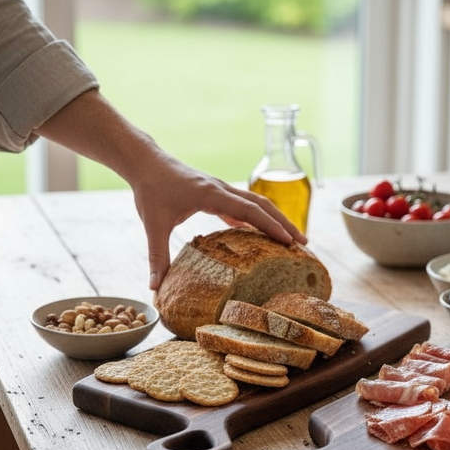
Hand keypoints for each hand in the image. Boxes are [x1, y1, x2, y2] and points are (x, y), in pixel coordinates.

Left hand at [130, 152, 306, 289]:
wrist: (145, 162)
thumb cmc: (150, 190)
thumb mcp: (153, 225)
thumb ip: (157, 256)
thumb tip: (154, 287)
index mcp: (211, 195)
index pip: (249, 210)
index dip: (271, 226)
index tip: (289, 241)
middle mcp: (221, 189)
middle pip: (262, 205)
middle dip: (284, 223)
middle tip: (303, 244)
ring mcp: (221, 189)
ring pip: (256, 203)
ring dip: (275, 219)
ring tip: (291, 239)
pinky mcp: (216, 192)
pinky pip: (243, 205)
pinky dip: (256, 219)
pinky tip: (260, 234)